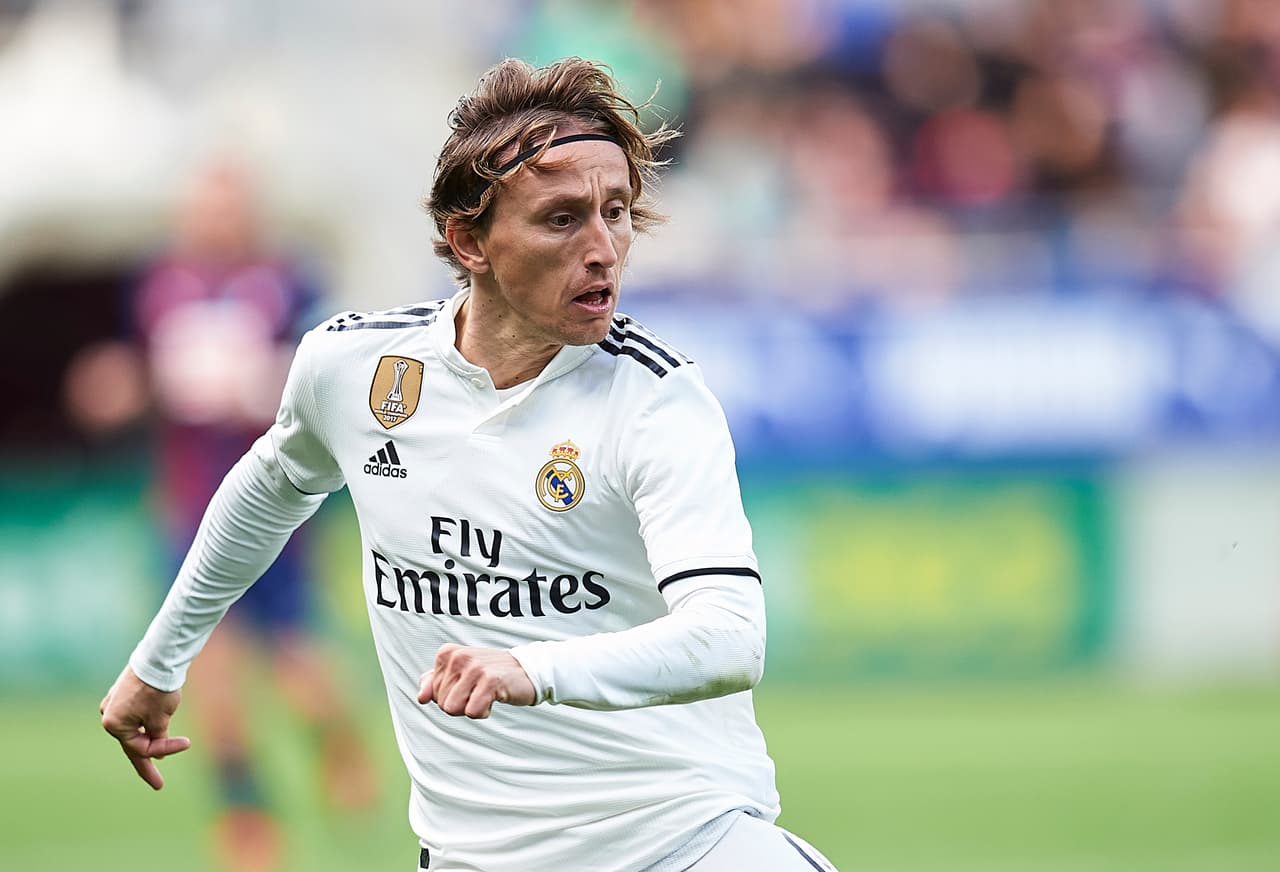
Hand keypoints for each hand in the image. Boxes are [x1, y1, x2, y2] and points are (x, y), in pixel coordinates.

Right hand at [99, 665, 191, 789]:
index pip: (141, 748)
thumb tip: (155, 751)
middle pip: (133, 743)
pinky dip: (147, 724)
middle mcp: (109, 715)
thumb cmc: (158, 688)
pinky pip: (135, 716)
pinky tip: (155, 728)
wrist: (159, 656)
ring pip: (135, 729)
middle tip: (158, 784)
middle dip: (148, 761)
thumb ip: (157, 737)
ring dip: (150, 737)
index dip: (165, 749)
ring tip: (160, 751)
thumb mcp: (161, 718)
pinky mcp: (122, 695)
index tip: (186, 743)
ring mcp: (114, 704)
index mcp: (114, 724)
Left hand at [417, 644, 535, 718]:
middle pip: (442, 704)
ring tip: (486, 694)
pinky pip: (472, 712)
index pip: (433, 694)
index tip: (470, 684)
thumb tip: (421, 697)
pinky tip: (495, 698)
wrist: (528, 670)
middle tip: (480, 690)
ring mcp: (474, 667)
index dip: (452, 697)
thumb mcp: (460, 674)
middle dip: (462, 704)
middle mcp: (458, 657)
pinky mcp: (489, 680)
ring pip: (453, 709)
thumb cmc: (491, 673)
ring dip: (472, 709)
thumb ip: (435, 683)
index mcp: (447, 653)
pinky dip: (484, 712)